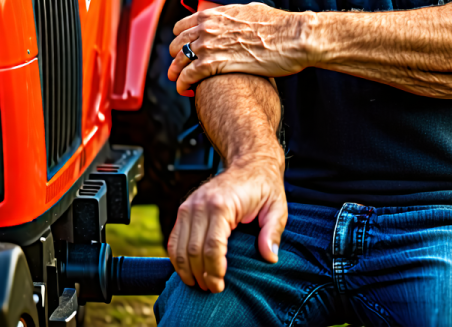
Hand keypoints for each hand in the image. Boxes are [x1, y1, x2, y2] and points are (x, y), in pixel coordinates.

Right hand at [167, 154, 286, 291]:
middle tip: (213, 289)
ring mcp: (190, 204)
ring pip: (179, 247)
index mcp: (222, 204)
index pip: (211, 247)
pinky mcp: (185, 207)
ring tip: (200, 284)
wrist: (250, 162)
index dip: (214, 271)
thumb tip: (269, 257)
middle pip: (193, 250)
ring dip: (186, 271)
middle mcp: (201, 204)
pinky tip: (188, 270)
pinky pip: (174, 238)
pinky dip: (177, 258)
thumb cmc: (264, 186)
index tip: (221, 285)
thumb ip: (272, 232)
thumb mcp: (277, 207)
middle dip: (201, 275)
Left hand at [168, 2, 314, 94]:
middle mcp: (207, 27)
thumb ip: (237, 16)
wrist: (292, 37)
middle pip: (177, 44)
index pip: (183, 26)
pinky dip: (183, 84)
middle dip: (176, 57)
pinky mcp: (214, 64)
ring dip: (176, 73)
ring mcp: (208, 45)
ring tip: (179, 82)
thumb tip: (239, 17)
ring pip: (178, 61)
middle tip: (179, 68)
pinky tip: (187, 91)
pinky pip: (188, 76)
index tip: (183, 48)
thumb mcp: (253, 11)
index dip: (181, 39)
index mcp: (215, 14)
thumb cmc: (280, 26)